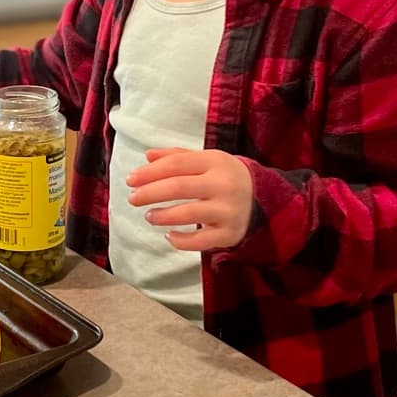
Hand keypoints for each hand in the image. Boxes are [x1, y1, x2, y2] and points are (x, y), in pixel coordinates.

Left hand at [126, 148, 252, 251]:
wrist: (265, 198)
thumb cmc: (225, 177)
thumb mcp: (207, 160)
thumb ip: (177, 156)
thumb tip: (148, 155)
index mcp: (215, 161)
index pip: (177, 164)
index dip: (150, 172)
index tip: (131, 180)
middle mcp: (223, 185)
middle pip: (179, 187)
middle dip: (151, 193)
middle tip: (133, 198)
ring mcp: (228, 210)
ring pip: (189, 214)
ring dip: (162, 216)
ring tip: (149, 216)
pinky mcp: (230, 234)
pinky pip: (201, 241)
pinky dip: (180, 241)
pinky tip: (169, 236)